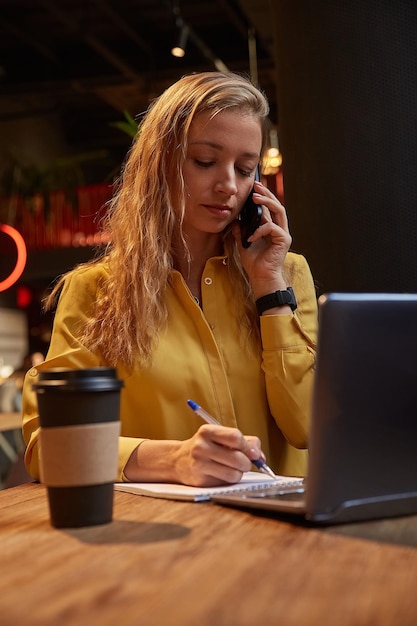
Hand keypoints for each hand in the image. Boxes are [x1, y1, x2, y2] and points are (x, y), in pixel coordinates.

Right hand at [173, 424, 264, 486]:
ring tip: (232, 469)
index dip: (248, 447)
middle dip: (247, 463)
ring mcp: (199, 464)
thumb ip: (245, 442)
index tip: (252, 453)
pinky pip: (225, 483)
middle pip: (238, 458)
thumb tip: (260, 457)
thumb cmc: (207, 447)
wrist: (178, 460)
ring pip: (234, 474)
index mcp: (207, 431)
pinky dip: (229, 480)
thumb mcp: (220, 437)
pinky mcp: (200, 480)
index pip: (235, 437)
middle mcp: (201, 446)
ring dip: (239, 474)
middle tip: (244, 463)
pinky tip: (222, 475)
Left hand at [233, 180, 291, 298]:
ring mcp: (283, 234)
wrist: (260, 277)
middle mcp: (279, 229)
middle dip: (267, 194)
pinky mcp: (284, 240)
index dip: (263, 197)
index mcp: (271, 229)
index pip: (269, 209)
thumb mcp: (243, 243)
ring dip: (267, 202)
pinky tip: (251, 236)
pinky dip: (260, 229)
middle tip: (256, 186)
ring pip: (279, 211)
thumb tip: (235, 221)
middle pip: (277, 205)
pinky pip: (272, 228)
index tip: (254, 188)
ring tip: (255, 198)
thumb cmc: (254, 263)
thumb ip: (241, 232)